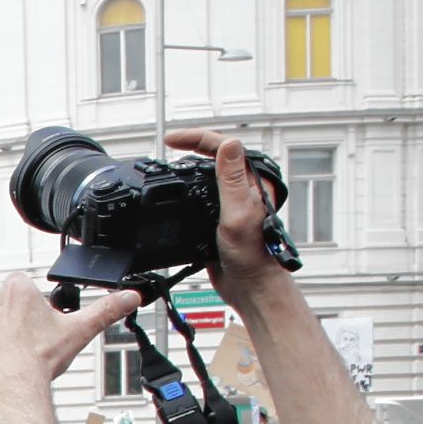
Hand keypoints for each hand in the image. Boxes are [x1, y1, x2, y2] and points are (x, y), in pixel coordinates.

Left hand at [0, 276, 140, 397]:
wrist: (11, 388)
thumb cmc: (40, 359)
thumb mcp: (79, 330)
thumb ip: (106, 310)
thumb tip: (130, 297)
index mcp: (16, 290)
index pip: (24, 285)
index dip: (35, 304)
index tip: (41, 322)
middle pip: (6, 305)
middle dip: (17, 319)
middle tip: (31, 342)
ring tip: (15, 355)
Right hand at [162, 128, 293, 302]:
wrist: (250, 285)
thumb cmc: (254, 254)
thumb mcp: (238, 212)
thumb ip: (232, 178)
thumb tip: (229, 143)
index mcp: (251, 181)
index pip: (222, 146)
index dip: (195, 138)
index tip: (172, 140)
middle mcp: (242, 188)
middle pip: (214, 155)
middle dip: (190, 146)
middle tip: (168, 144)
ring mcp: (229, 202)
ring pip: (206, 174)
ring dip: (187, 167)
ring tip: (169, 164)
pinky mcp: (218, 217)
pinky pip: (201, 196)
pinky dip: (186, 191)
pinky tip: (175, 194)